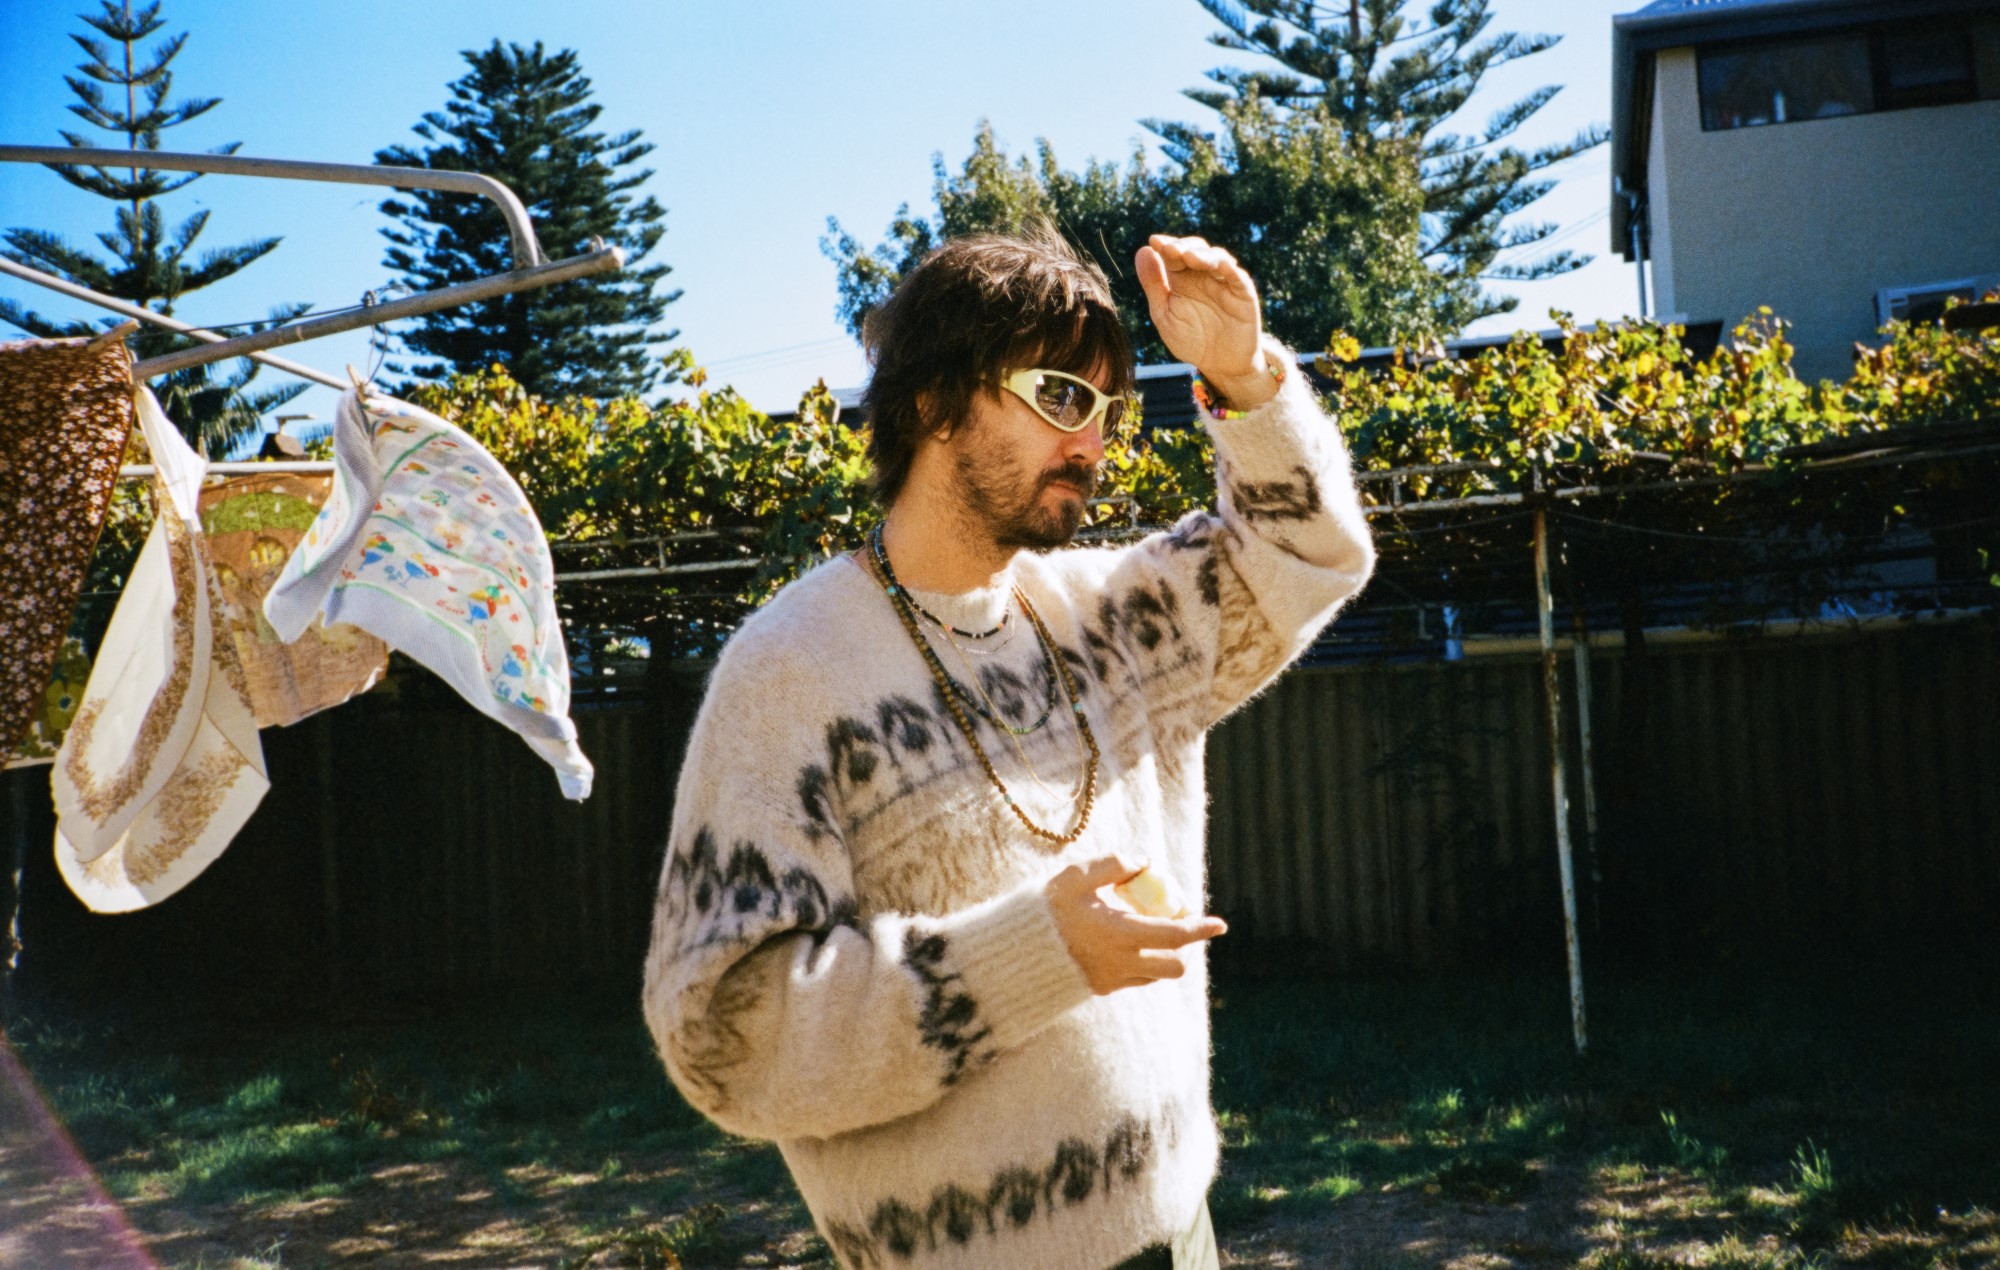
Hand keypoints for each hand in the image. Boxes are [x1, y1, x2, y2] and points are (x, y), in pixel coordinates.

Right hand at [1046, 854, 1227, 994]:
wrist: (1014, 953)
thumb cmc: (1045, 909)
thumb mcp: (1077, 877)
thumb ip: (1115, 865)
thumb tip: (1146, 861)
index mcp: (1121, 935)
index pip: (1176, 935)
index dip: (1201, 929)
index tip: (1220, 924)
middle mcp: (1122, 963)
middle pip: (1174, 966)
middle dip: (1184, 948)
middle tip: (1176, 923)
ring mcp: (1111, 980)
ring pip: (1156, 975)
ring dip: (1162, 955)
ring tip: (1148, 931)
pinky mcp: (1099, 989)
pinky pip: (1134, 980)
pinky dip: (1140, 963)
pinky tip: (1124, 943)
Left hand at [1135, 233, 1275, 409]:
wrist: (1219, 365)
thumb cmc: (1191, 340)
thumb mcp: (1164, 314)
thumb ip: (1153, 285)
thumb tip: (1143, 251)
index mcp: (1181, 279)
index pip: (1172, 254)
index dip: (1165, 245)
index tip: (1154, 241)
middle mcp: (1203, 275)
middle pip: (1195, 249)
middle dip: (1183, 246)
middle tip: (1170, 249)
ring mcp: (1224, 282)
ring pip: (1217, 258)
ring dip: (1203, 255)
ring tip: (1189, 257)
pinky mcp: (1243, 294)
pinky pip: (1239, 278)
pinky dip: (1231, 270)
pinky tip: (1222, 265)